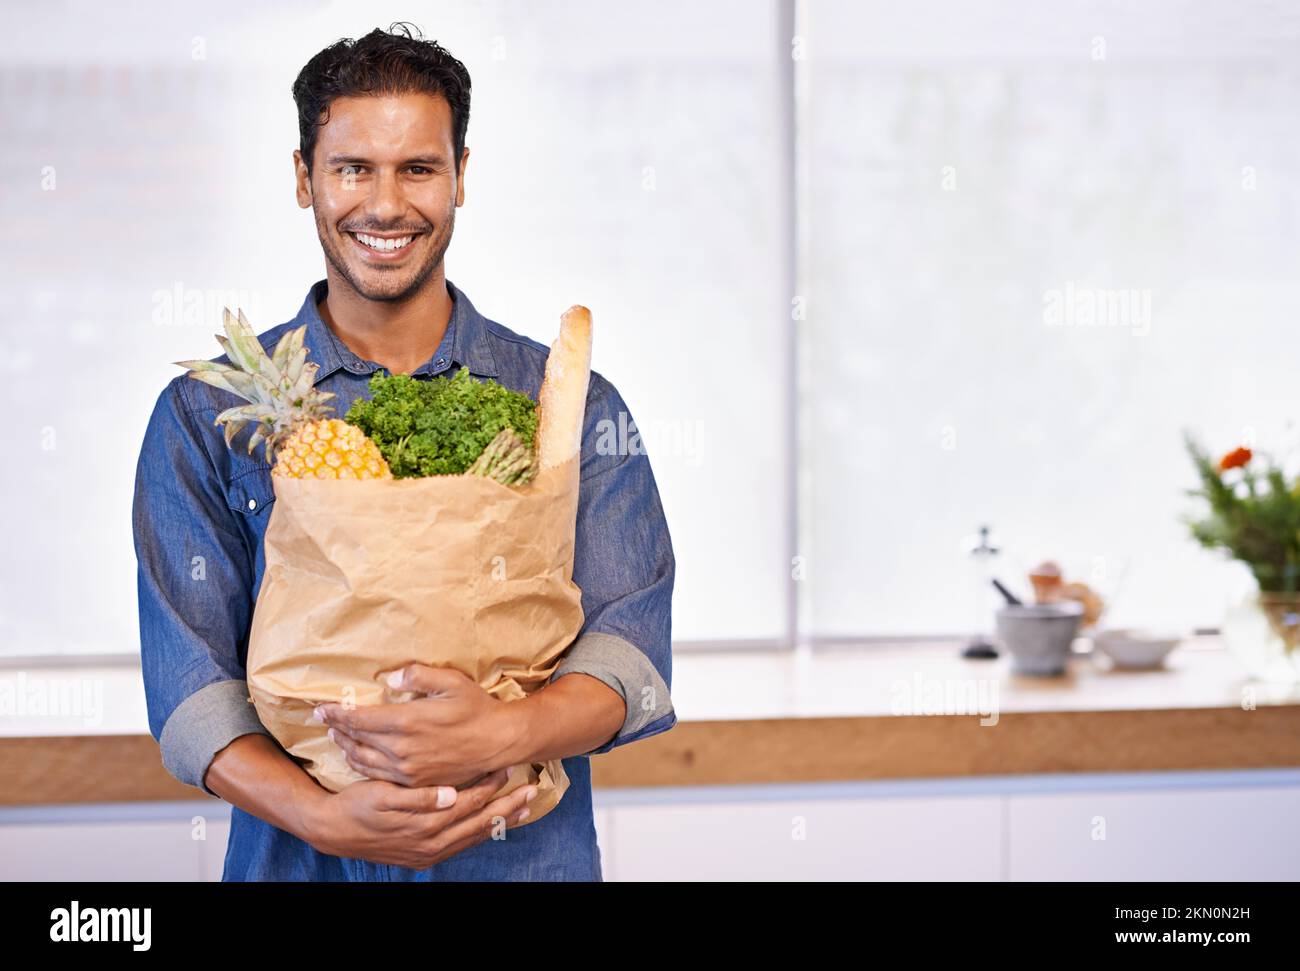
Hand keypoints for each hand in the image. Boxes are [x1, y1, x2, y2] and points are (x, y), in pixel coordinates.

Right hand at [304, 767, 538, 868]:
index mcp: (425, 825)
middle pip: (480, 823)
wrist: (332, 832)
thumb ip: (418, 797)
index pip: (470, 803)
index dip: (491, 786)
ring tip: (523, 809)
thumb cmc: (357, 806)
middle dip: (508, 807)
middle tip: (532, 791)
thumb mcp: (383, 796)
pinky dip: (481, 832)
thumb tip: (450, 793)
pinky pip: (462, 844)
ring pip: (474, 836)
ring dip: (500, 822)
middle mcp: (432, 844)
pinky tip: (491, 824)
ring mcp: (429, 853)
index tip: (510, 769)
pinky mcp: (424, 856)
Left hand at [315, 663, 526, 787]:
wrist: (498, 742)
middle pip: (357, 740)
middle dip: (337, 728)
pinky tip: (359, 758)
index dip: (337, 713)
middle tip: (325, 720)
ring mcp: (407, 770)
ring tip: (338, 738)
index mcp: (407, 722)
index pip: (359, 718)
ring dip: (346, 748)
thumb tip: (391, 678)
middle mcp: (402, 749)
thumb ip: (418, 675)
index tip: (321, 707)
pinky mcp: (415, 782)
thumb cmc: (476, 708)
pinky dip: (363, 766)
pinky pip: (379, 776)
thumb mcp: (451, 681)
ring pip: (364, 761)